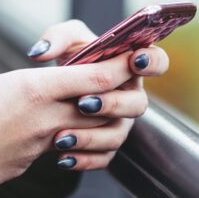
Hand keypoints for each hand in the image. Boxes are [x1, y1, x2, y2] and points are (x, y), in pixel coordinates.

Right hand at [0, 51, 141, 187]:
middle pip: (102, 107)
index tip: (131, 57)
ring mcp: (40, 144)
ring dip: (94, 123)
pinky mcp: (29, 164)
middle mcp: (45, 117)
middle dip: (115, 96)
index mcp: (34, 88)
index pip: (96, 77)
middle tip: (114, 84)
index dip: (119, 66)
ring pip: (88, 133)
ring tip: (86, 112)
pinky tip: (58, 138)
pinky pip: (62, 152)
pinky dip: (68, 144)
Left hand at [26, 20, 169, 170]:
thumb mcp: (65, 41)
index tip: (134, 60)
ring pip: (117, 136)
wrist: (54, 92)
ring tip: (62, 136)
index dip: (152, 62)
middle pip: (138, 104)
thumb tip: (40, 53)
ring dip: (91, 137)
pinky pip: (102, 158)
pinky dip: (82, 160)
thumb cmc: (70, 59)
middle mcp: (130, 97)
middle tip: (83, 103)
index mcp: (130, 66)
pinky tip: (62, 157)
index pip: (157, 62)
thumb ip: (57, 37)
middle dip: (112, 104)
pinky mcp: (106, 146)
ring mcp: (121, 123)